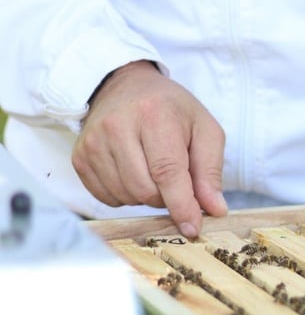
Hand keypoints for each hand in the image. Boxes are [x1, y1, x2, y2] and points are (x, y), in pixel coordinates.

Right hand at [72, 60, 226, 235]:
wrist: (126, 87)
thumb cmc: (170, 110)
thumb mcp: (204, 129)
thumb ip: (210, 170)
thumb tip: (215, 210)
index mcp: (154, 115)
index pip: (167, 172)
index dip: (182, 205)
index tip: (193, 227)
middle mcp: (117, 126)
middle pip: (145, 190)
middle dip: (166, 197)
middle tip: (173, 179)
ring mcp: (93, 142)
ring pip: (126, 197)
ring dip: (145, 196)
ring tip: (151, 170)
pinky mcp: (79, 157)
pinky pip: (107, 198)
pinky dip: (125, 195)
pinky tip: (132, 172)